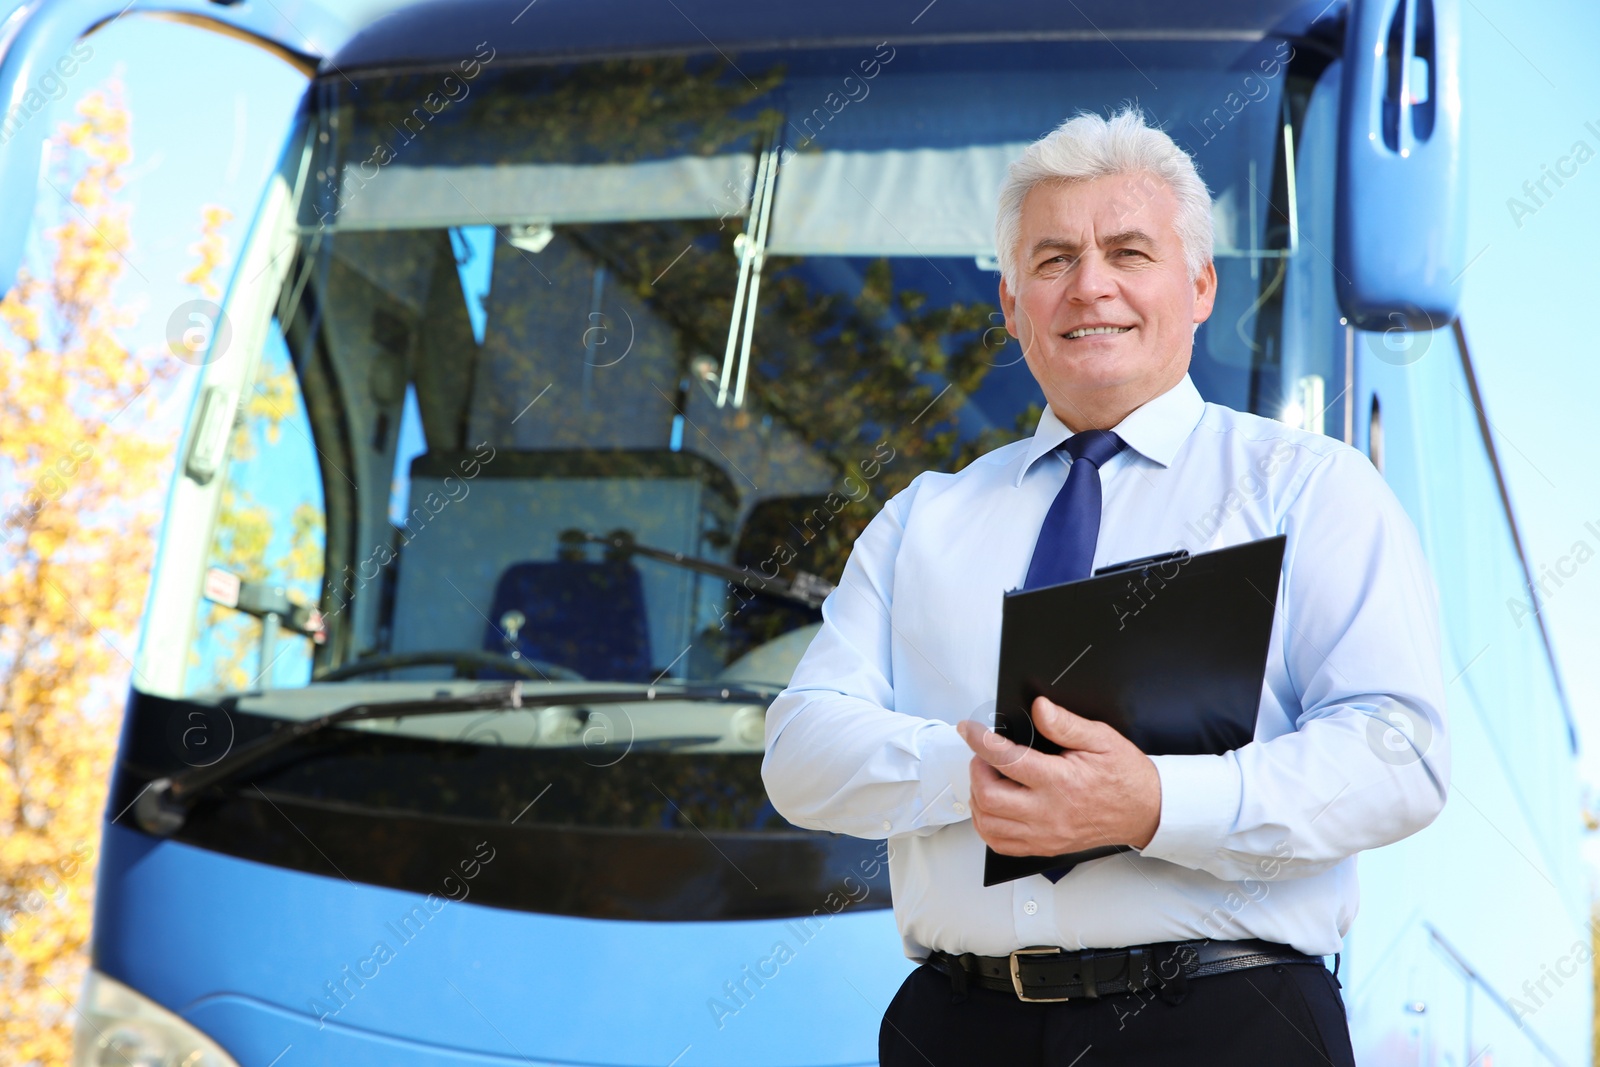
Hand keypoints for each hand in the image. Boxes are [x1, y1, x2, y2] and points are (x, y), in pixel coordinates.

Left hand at [955, 696, 1161, 855]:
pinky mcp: (1045, 847)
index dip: (980, 741)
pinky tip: (993, 807)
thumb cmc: (1126, 776)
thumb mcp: (1101, 739)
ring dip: (977, 799)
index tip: (968, 729)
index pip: (1006, 760)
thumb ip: (1066, 724)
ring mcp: (1045, 834)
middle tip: (983, 756)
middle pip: (989, 797)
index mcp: (1061, 782)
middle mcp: (1049, 812)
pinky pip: (1001, 844)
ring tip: (988, 779)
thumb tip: (1040, 709)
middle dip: (976, 771)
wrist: (1146, 811)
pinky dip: (987, 825)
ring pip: (989, 824)